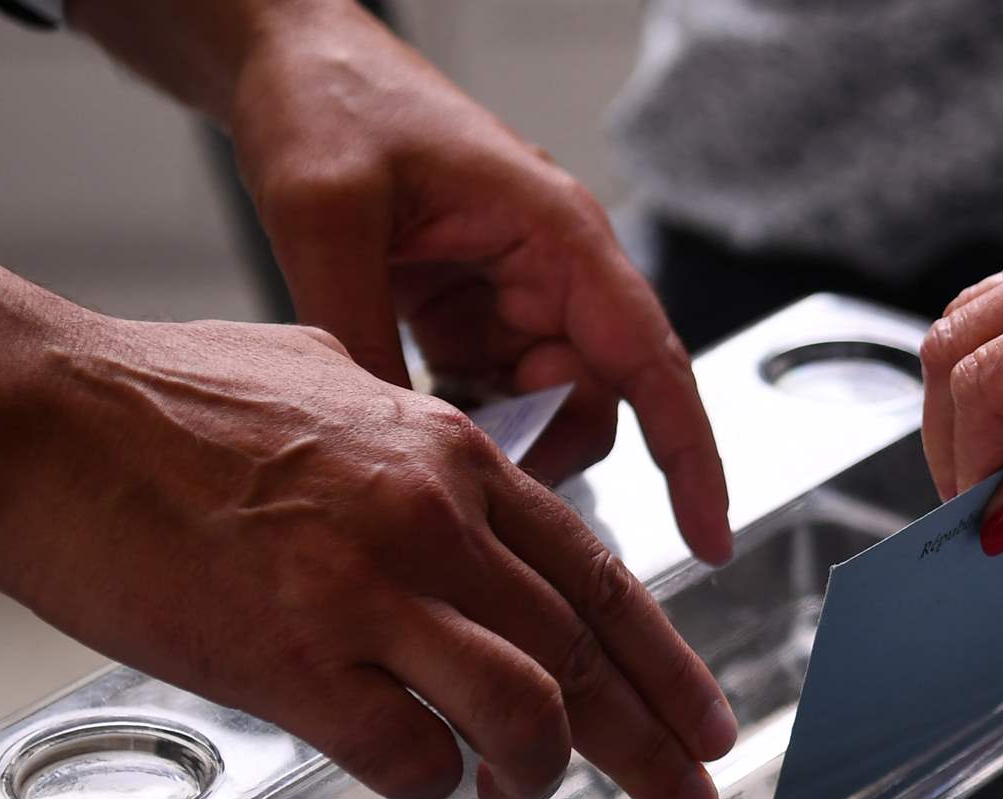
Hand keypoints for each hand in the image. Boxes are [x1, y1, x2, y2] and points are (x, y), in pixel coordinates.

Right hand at [0, 292, 733, 798]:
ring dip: (538, 772)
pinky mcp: (292, 658)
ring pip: (524, 710)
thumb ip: (423, 453)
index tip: (703, 718)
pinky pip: (406, 752)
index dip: (669, 663)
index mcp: (451, 458)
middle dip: (654, 744)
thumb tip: (472, 503)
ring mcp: (367, 591)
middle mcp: (432, 521)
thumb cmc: (169, 402)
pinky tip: (418, 774)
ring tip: (519, 792)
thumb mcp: (341, 385)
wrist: (42, 415)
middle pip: (587, 655)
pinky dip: (429, 781)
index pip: (600, 578)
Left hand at [219, 3, 729, 561]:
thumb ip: (359, 332)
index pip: (651, 361)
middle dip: (545, 450)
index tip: (711, 536)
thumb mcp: (326, 214)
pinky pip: (495, 395)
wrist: (292, 59)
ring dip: (498, 439)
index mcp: (557, 236)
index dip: (690, 456)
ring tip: (422, 440)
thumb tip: (386, 445)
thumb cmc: (331, 102)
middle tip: (466, 483)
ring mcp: (515, 296)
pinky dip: (464, 422)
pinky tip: (407, 415)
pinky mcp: (474, 315)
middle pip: (598, 401)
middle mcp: (554, 271)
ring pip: (547, 408)